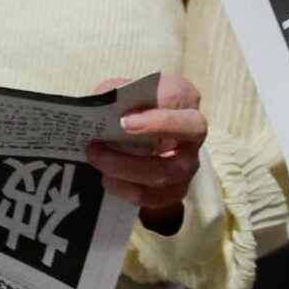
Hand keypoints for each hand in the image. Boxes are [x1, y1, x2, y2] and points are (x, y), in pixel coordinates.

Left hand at [86, 73, 206, 230]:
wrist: (143, 129)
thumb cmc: (136, 104)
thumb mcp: (125, 90)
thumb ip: (114, 94)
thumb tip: (99, 106)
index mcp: (185, 100)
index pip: (183, 114)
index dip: (158, 123)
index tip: (123, 123)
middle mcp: (193, 135)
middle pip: (175, 159)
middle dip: (133, 156)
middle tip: (96, 148)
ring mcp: (188, 165)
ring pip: (163, 177)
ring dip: (123, 171)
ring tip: (96, 160)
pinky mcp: (175, 188)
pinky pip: (153, 198)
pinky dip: (125, 190)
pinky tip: (108, 179)